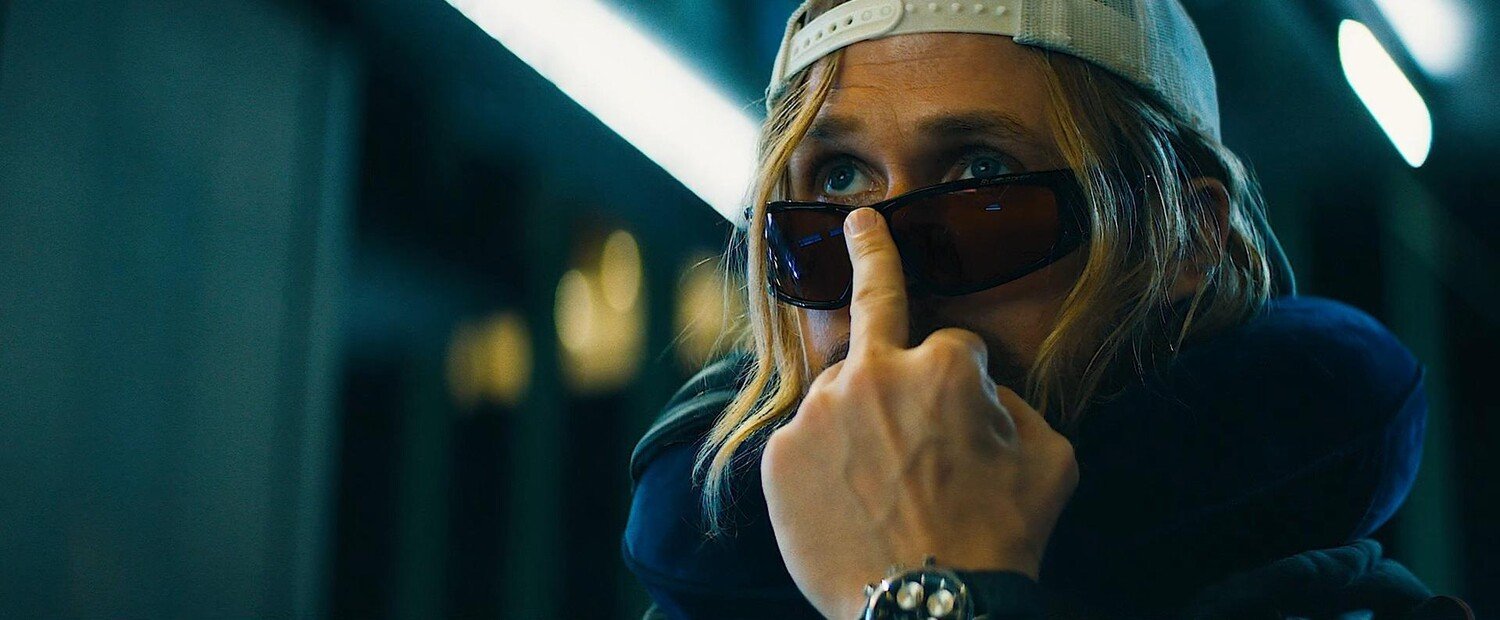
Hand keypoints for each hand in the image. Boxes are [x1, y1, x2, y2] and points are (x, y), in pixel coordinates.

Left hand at [760, 208, 1079, 618]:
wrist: (932, 608)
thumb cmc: (1000, 539)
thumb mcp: (1050, 459)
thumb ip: (1014, 404)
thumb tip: (980, 390)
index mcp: (942, 365)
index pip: (953, 340)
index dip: (965, 378)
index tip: (967, 401)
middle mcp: (871, 374)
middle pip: (872, 308)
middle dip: (869, 253)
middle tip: (859, 223)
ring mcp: (817, 415)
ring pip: (840, 395)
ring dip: (859, 418)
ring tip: (879, 484)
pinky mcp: (778, 457)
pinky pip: (805, 443)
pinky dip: (824, 463)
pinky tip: (847, 502)